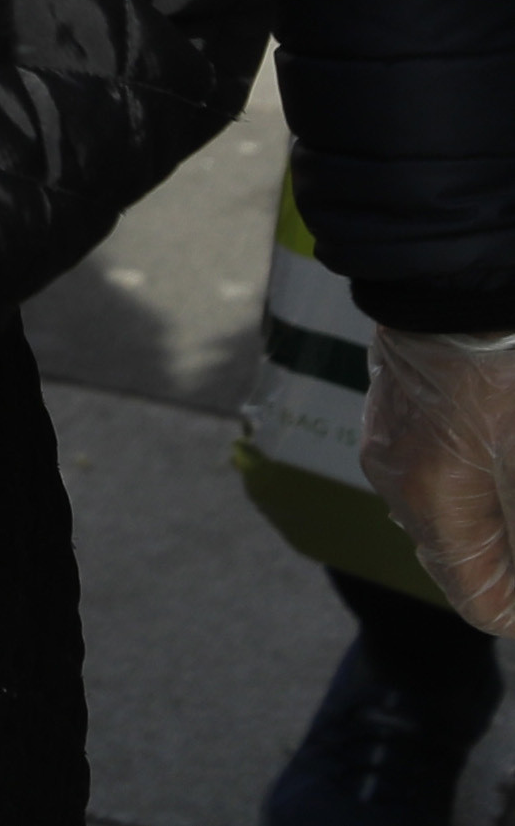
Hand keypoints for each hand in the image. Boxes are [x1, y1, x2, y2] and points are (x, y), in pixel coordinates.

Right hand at [365, 329, 514, 629]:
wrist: (454, 290)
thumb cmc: (504, 378)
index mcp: (435, 506)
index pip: (481, 602)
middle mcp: (401, 489)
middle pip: (462, 564)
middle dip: (510, 571)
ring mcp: (390, 451)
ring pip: (449, 520)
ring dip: (495, 529)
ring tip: (514, 500)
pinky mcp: (394, 420)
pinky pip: (435, 480)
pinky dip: (475, 491)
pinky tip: (502, 463)